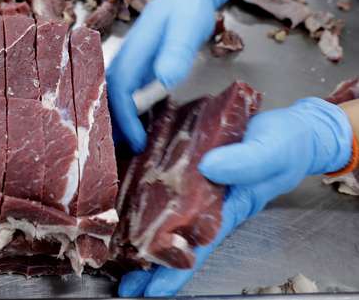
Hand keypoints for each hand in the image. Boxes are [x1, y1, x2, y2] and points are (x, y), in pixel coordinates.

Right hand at [107, 0, 232, 151]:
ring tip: (122, 147)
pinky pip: (124, 92)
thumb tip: (165, 81)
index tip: (137, 141)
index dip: (125, 119)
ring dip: (115, 120)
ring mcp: (130, 61)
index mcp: (133, 51)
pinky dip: (125, 110)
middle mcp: (125, 58)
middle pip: (107, 96)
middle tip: (119, 154)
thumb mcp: (187, 28)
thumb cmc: (188, 9)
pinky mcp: (137, 65)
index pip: (120, 91)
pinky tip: (134, 125)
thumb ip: (176, 52)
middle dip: (110, 126)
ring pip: (113, 95)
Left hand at [118, 98, 353, 296]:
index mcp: (228, 206)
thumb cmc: (288, 144)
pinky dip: (144, 193)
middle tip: (126, 285)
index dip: (175, 269)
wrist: (294, 128)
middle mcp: (209, 201)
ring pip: (165, 214)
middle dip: (150, 262)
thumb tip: (210, 168)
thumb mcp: (272, 151)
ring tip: (117, 254)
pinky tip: (125, 201)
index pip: (197, 245)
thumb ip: (246, 161)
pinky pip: (164, 182)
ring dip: (140, 232)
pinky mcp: (190, 163)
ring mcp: (198, 184)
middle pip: (175, 237)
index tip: (153, 290)